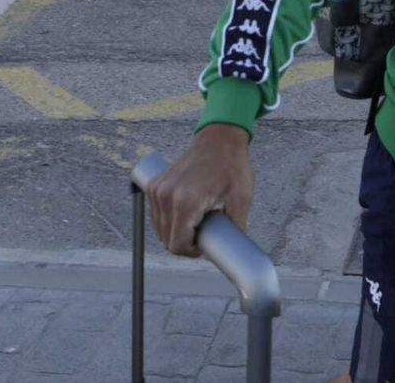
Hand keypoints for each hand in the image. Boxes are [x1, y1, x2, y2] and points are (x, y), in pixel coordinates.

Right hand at [146, 124, 253, 257]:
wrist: (218, 140)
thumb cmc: (231, 168)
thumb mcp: (241, 200)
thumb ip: (235, 229)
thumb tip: (233, 253)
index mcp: (185, 203)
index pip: (176, 245)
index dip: (191, 252)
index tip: (203, 245)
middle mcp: (165, 197)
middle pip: (166, 239)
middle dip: (184, 242)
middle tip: (204, 231)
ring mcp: (156, 190)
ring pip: (160, 228)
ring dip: (176, 231)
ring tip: (197, 219)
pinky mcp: (153, 185)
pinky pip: (156, 214)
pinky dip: (168, 219)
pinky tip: (186, 211)